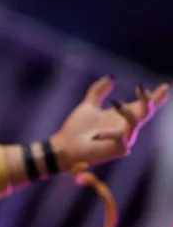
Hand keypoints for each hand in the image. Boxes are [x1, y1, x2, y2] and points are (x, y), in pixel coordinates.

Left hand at [51, 75, 168, 169]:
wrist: (64, 145)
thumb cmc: (76, 128)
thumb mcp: (88, 105)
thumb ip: (98, 91)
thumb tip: (111, 77)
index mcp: (120, 116)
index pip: (142, 105)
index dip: (155, 97)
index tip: (165, 86)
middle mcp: (126, 126)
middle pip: (145, 112)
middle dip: (147, 100)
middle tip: (141, 89)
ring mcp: (124, 138)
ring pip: (135, 122)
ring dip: (127, 111)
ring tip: (116, 103)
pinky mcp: (119, 150)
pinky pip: (121, 138)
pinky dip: (109, 134)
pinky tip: (98, 134)